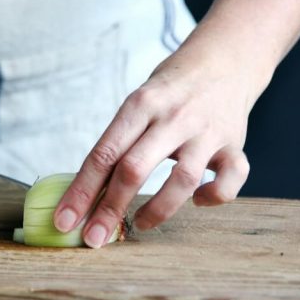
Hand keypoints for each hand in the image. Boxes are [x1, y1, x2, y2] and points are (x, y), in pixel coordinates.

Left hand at [53, 32, 266, 247]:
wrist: (224, 60)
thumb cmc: (168, 91)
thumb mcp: (138, 104)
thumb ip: (119, 143)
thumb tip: (84, 194)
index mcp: (140, 104)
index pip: (103, 154)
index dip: (81, 191)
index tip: (65, 220)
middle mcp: (173, 117)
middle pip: (133, 169)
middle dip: (109, 209)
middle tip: (94, 239)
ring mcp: (206, 131)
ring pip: (181, 180)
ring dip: (156, 210)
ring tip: (139, 224)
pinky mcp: (234, 144)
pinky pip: (231, 179)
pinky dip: (214, 197)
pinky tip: (198, 201)